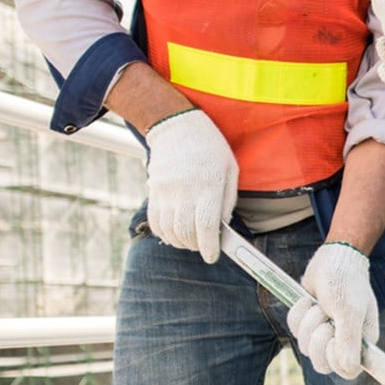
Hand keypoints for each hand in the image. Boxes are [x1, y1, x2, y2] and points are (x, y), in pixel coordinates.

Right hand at [145, 109, 236, 263]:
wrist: (177, 127)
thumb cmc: (211, 150)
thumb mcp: (230, 171)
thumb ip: (227, 202)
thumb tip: (221, 229)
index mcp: (209, 184)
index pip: (206, 225)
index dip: (210, 246)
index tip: (212, 256)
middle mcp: (185, 190)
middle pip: (186, 232)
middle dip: (196, 246)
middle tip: (204, 246)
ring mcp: (166, 191)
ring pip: (169, 231)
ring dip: (181, 242)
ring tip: (191, 239)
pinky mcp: (154, 191)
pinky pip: (155, 222)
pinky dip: (165, 234)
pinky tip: (175, 232)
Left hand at [287, 242, 377, 379]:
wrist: (332, 259)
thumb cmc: (347, 283)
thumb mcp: (350, 311)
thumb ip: (349, 340)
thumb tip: (349, 368)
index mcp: (361, 342)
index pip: (349, 371)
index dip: (337, 361)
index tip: (334, 342)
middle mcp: (344, 342)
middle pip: (322, 364)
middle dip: (317, 340)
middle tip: (325, 322)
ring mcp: (325, 334)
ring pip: (305, 347)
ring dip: (309, 322)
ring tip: (319, 306)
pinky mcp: (308, 324)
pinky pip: (294, 331)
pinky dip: (298, 314)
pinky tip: (309, 301)